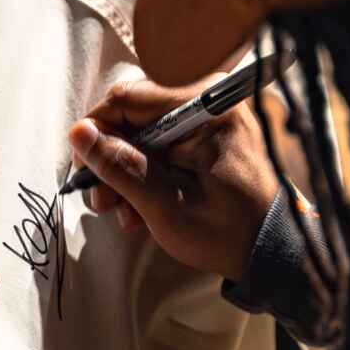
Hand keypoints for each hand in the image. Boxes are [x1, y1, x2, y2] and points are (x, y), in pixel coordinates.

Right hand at [69, 79, 278, 279]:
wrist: (270, 249)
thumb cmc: (228, 232)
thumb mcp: (167, 206)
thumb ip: (122, 168)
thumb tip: (79, 134)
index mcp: (206, 108)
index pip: (128, 100)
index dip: (96, 133)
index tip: (84, 171)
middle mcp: (207, 100)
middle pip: (132, 116)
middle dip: (111, 160)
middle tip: (103, 201)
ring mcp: (206, 115)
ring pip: (140, 132)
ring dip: (124, 172)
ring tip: (123, 212)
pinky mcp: (204, 132)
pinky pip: (159, 142)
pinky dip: (144, 172)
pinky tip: (140, 206)